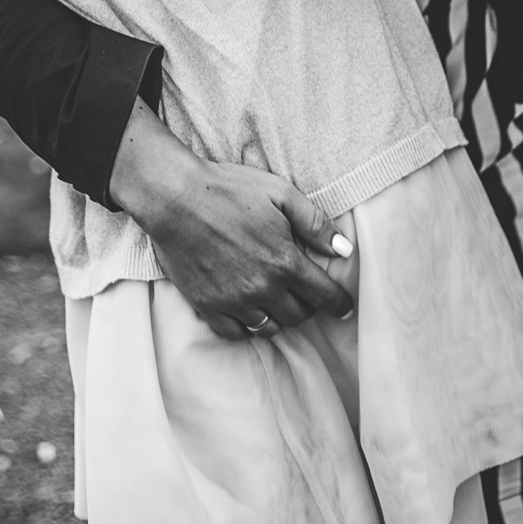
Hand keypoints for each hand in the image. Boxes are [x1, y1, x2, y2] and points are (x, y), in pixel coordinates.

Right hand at [109, 106, 354, 341]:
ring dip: (280, 316)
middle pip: (299, 314)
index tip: (346, 309)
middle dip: (308, 305)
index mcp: (285, 261)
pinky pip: (237, 333)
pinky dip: (249, 327)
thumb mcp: (281, 193)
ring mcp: (234, 302)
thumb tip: (345, 250)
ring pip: (270, 327)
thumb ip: (316, 224)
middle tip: (305, 293)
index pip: (324, 295)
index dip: (340, 304)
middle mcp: (262, 288)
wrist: (176, 198)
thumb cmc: (230, 190)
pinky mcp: (208, 307)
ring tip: (279, 300)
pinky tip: (251, 311)